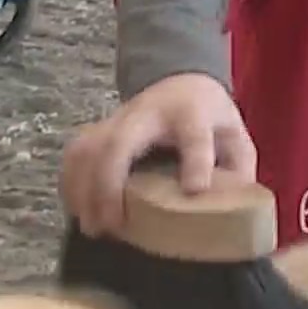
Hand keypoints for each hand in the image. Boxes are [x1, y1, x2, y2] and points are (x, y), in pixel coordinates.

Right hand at [60, 73, 256, 238]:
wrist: (183, 82)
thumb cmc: (210, 119)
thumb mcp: (235, 138)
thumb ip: (237, 172)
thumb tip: (232, 215)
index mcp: (192, 113)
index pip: (194, 134)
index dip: (196, 162)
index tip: (194, 190)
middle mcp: (149, 112)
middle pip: (119, 141)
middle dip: (109, 183)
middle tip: (113, 225)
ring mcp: (119, 118)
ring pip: (88, 147)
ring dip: (83, 188)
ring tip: (92, 226)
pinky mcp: (99, 128)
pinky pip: (75, 152)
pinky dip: (70, 182)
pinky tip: (77, 209)